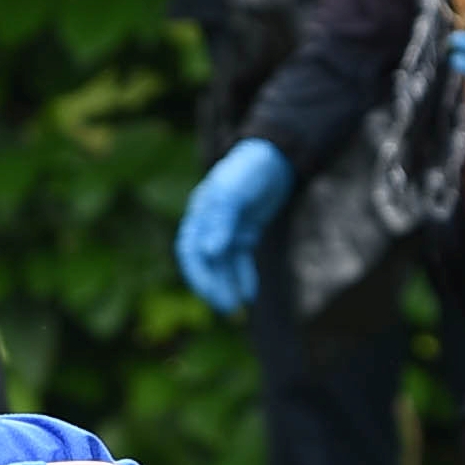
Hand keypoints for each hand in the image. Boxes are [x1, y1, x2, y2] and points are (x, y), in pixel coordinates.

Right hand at [175, 138, 295, 317]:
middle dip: (213, 285)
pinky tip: (250, 293)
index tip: (210, 294)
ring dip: (228, 284)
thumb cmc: (248, 170)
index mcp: (199, 213)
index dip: (198, 274)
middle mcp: (209, 224)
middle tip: (225, 308)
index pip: (190, 250)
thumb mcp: (233, 194)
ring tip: (237, 306)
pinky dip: (243, 275)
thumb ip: (221, 222)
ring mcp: (227, 229)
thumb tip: (209, 253)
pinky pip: (240, 259)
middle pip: (205, 261)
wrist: (275, 157)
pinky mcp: (244, 232)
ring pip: (223, 264)